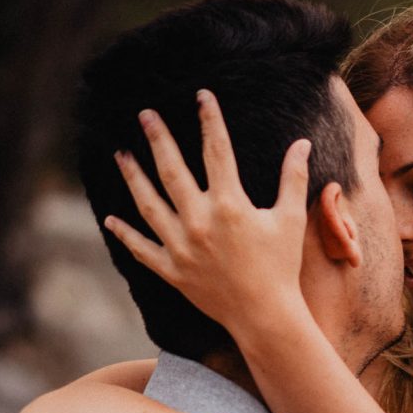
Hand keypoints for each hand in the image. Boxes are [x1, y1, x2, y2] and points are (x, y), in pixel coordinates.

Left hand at [105, 93, 311, 336]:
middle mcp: (199, 222)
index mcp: (230, 205)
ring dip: (133, 177)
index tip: (202, 96)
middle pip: (172, 171)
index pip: (217, 151)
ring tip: (121, 154)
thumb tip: (301, 143)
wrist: (264, 315)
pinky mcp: (172, 270)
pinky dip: (124, 234)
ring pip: (148, 204)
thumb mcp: (289, 219)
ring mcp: (181, 247)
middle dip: (159, 139)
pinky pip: (141, 249)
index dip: (210, 120)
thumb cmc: (281, 266)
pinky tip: (110, 218)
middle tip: (145, 114)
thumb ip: (292, 178)